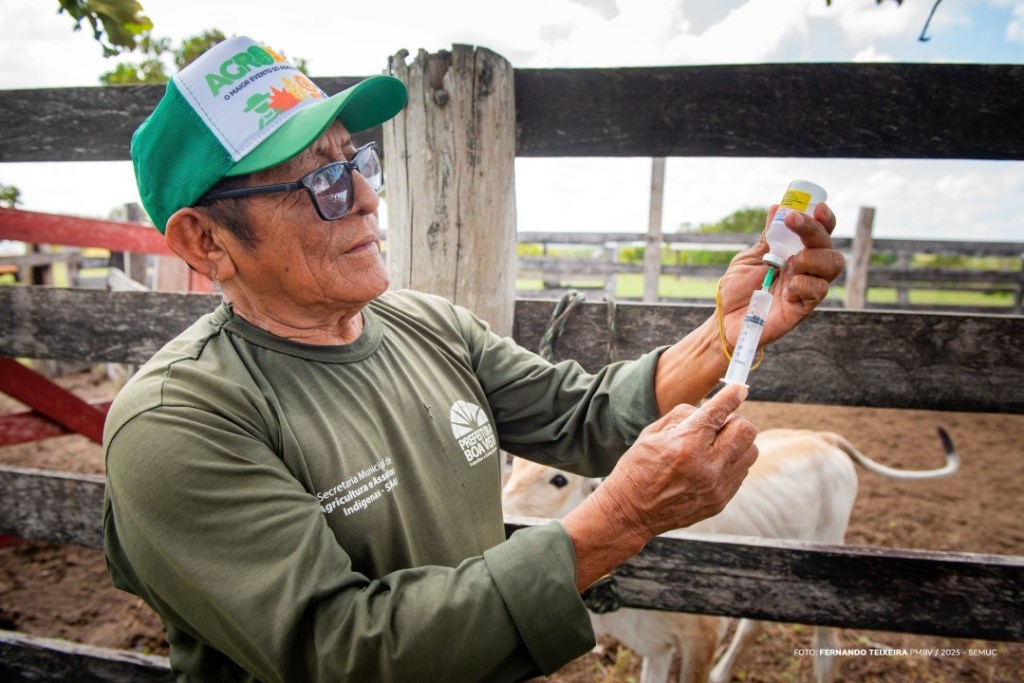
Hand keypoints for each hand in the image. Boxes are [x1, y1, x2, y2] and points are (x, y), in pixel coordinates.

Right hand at [562, 384, 756, 589]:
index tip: (740, 389)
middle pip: (746, 431)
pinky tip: (709, 466)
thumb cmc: (637, 468)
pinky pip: (741, 472)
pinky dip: (730, 463)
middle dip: (734, 421)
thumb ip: (685, 415)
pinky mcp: (721, 500)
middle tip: (718, 425)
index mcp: (686, 444)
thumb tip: (712, 408)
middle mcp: (706, 465)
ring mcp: (717, 486)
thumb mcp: (652, 433)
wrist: (630, 512)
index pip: (720, 411)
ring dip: (736, 443)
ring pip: (750, 452)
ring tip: (715, 447)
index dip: (732, 395)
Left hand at [718, 202, 844, 346]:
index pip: (820, 232)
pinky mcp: (804, 307)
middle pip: (829, 244)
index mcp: (795, 253)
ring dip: (810, 257)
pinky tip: (785, 290)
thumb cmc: (738, 290)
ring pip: (832, 265)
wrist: (726, 319)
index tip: (818, 207)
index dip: (824, 219)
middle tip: (792, 222)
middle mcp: (806, 268)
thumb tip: (777, 207)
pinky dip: (802, 283)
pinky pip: (818, 290)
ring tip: (787, 264)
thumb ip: (768, 238)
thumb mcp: (749, 258)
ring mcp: (807, 287)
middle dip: (814, 229)